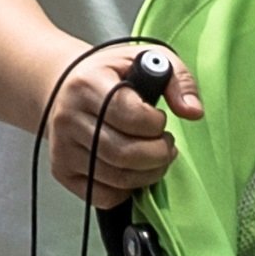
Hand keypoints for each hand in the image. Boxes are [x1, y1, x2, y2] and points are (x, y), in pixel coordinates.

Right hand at [49, 46, 196, 203]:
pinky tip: (131, 170)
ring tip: (154, 156)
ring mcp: (62, 147)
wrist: (63, 84)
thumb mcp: (146, 59)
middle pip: (124, 153)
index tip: (159, 119)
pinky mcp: (62, 170)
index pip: (130, 115)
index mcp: (88, 84)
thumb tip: (193, 112)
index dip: (156, 124)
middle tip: (166, 146)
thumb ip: (178, 80)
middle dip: (158, 155)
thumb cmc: (110, 74)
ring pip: (117, 178)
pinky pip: (103, 196)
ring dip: (148, 174)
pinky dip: (126, 191)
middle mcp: (69, 117)